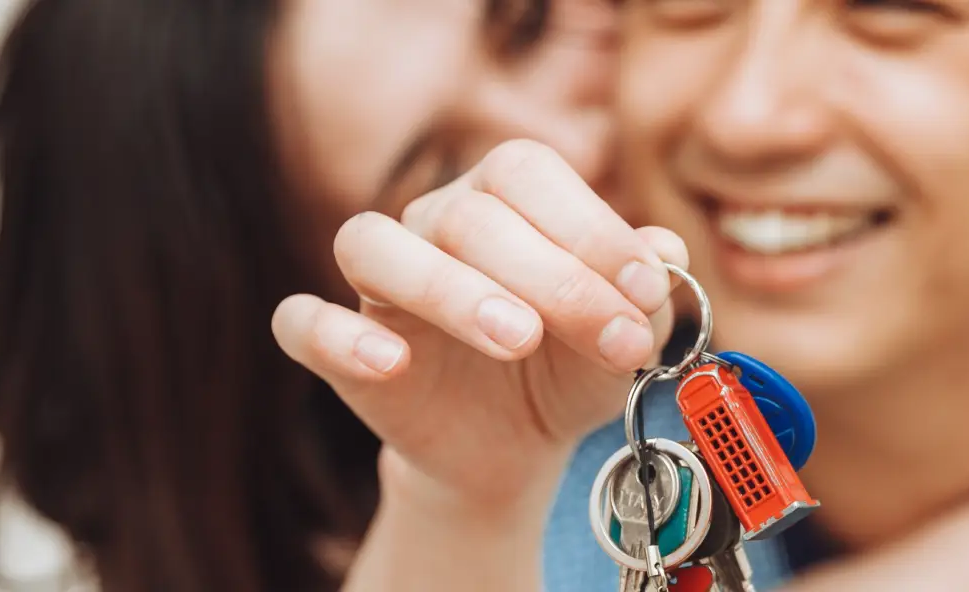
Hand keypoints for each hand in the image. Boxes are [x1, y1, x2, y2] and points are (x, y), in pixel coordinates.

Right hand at [272, 139, 687, 511]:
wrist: (518, 447)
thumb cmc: (568, 368)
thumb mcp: (621, 337)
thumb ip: (643, 294)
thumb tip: (666, 251)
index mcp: (503, 197)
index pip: (527, 173)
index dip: (588, 225)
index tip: (644, 290)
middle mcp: (433, 222)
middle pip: (467, 214)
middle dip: (551, 276)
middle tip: (606, 338)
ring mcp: (379, 284)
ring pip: (374, 245)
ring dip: (448, 287)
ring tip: (517, 337)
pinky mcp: (341, 348)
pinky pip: (302, 320)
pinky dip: (336, 334)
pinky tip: (391, 362)